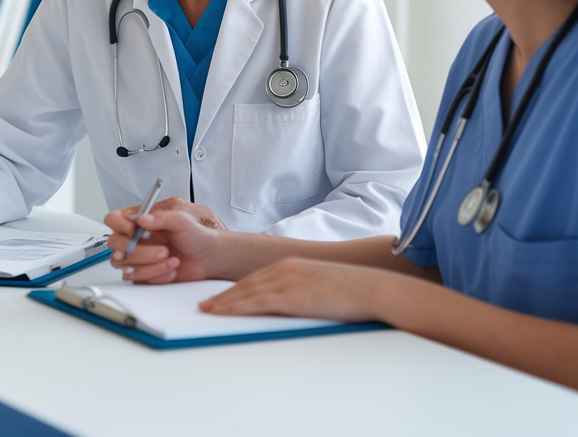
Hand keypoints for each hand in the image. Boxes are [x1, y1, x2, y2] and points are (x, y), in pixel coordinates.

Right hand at [104, 199, 225, 283]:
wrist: (208, 258)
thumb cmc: (196, 235)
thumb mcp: (181, 220)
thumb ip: (160, 217)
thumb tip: (141, 218)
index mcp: (140, 221)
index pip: (114, 219)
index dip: (118, 225)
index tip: (133, 230)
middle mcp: (135, 239)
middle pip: (116, 244)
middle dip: (139, 251)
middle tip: (163, 250)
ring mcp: (137, 257)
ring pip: (125, 265)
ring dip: (150, 265)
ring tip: (172, 259)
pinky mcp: (143, 274)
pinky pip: (137, 279)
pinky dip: (156, 275)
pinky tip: (171, 270)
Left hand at [199, 258, 388, 322]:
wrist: (373, 289)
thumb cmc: (354, 292)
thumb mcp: (322, 287)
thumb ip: (302, 292)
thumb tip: (292, 305)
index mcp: (293, 264)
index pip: (255, 277)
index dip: (234, 288)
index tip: (220, 297)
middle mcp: (286, 268)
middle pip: (246, 284)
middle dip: (223, 295)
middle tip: (204, 305)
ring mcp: (288, 281)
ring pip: (246, 292)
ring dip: (223, 302)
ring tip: (206, 311)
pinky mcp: (293, 296)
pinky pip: (257, 302)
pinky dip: (236, 307)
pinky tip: (222, 313)